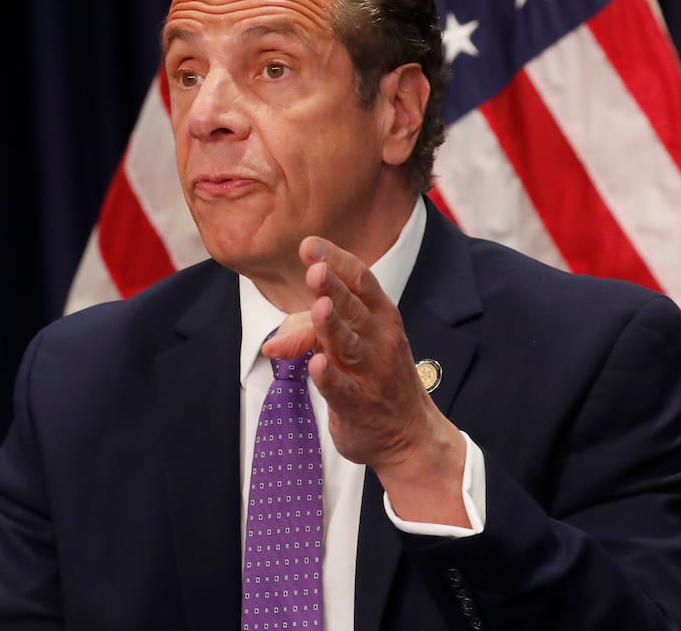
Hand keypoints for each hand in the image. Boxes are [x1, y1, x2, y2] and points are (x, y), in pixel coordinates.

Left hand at [263, 236, 468, 525]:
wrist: (410, 437)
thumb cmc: (373, 378)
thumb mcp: (344, 346)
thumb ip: (305, 333)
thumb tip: (270, 343)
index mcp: (379, 316)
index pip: (360, 280)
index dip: (335, 261)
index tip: (309, 244)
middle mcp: (379, 339)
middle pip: (354, 308)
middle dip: (333, 289)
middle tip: (315, 270)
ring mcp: (371, 373)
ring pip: (349, 344)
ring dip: (333, 326)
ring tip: (320, 307)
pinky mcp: (358, 405)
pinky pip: (342, 388)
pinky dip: (329, 377)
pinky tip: (315, 365)